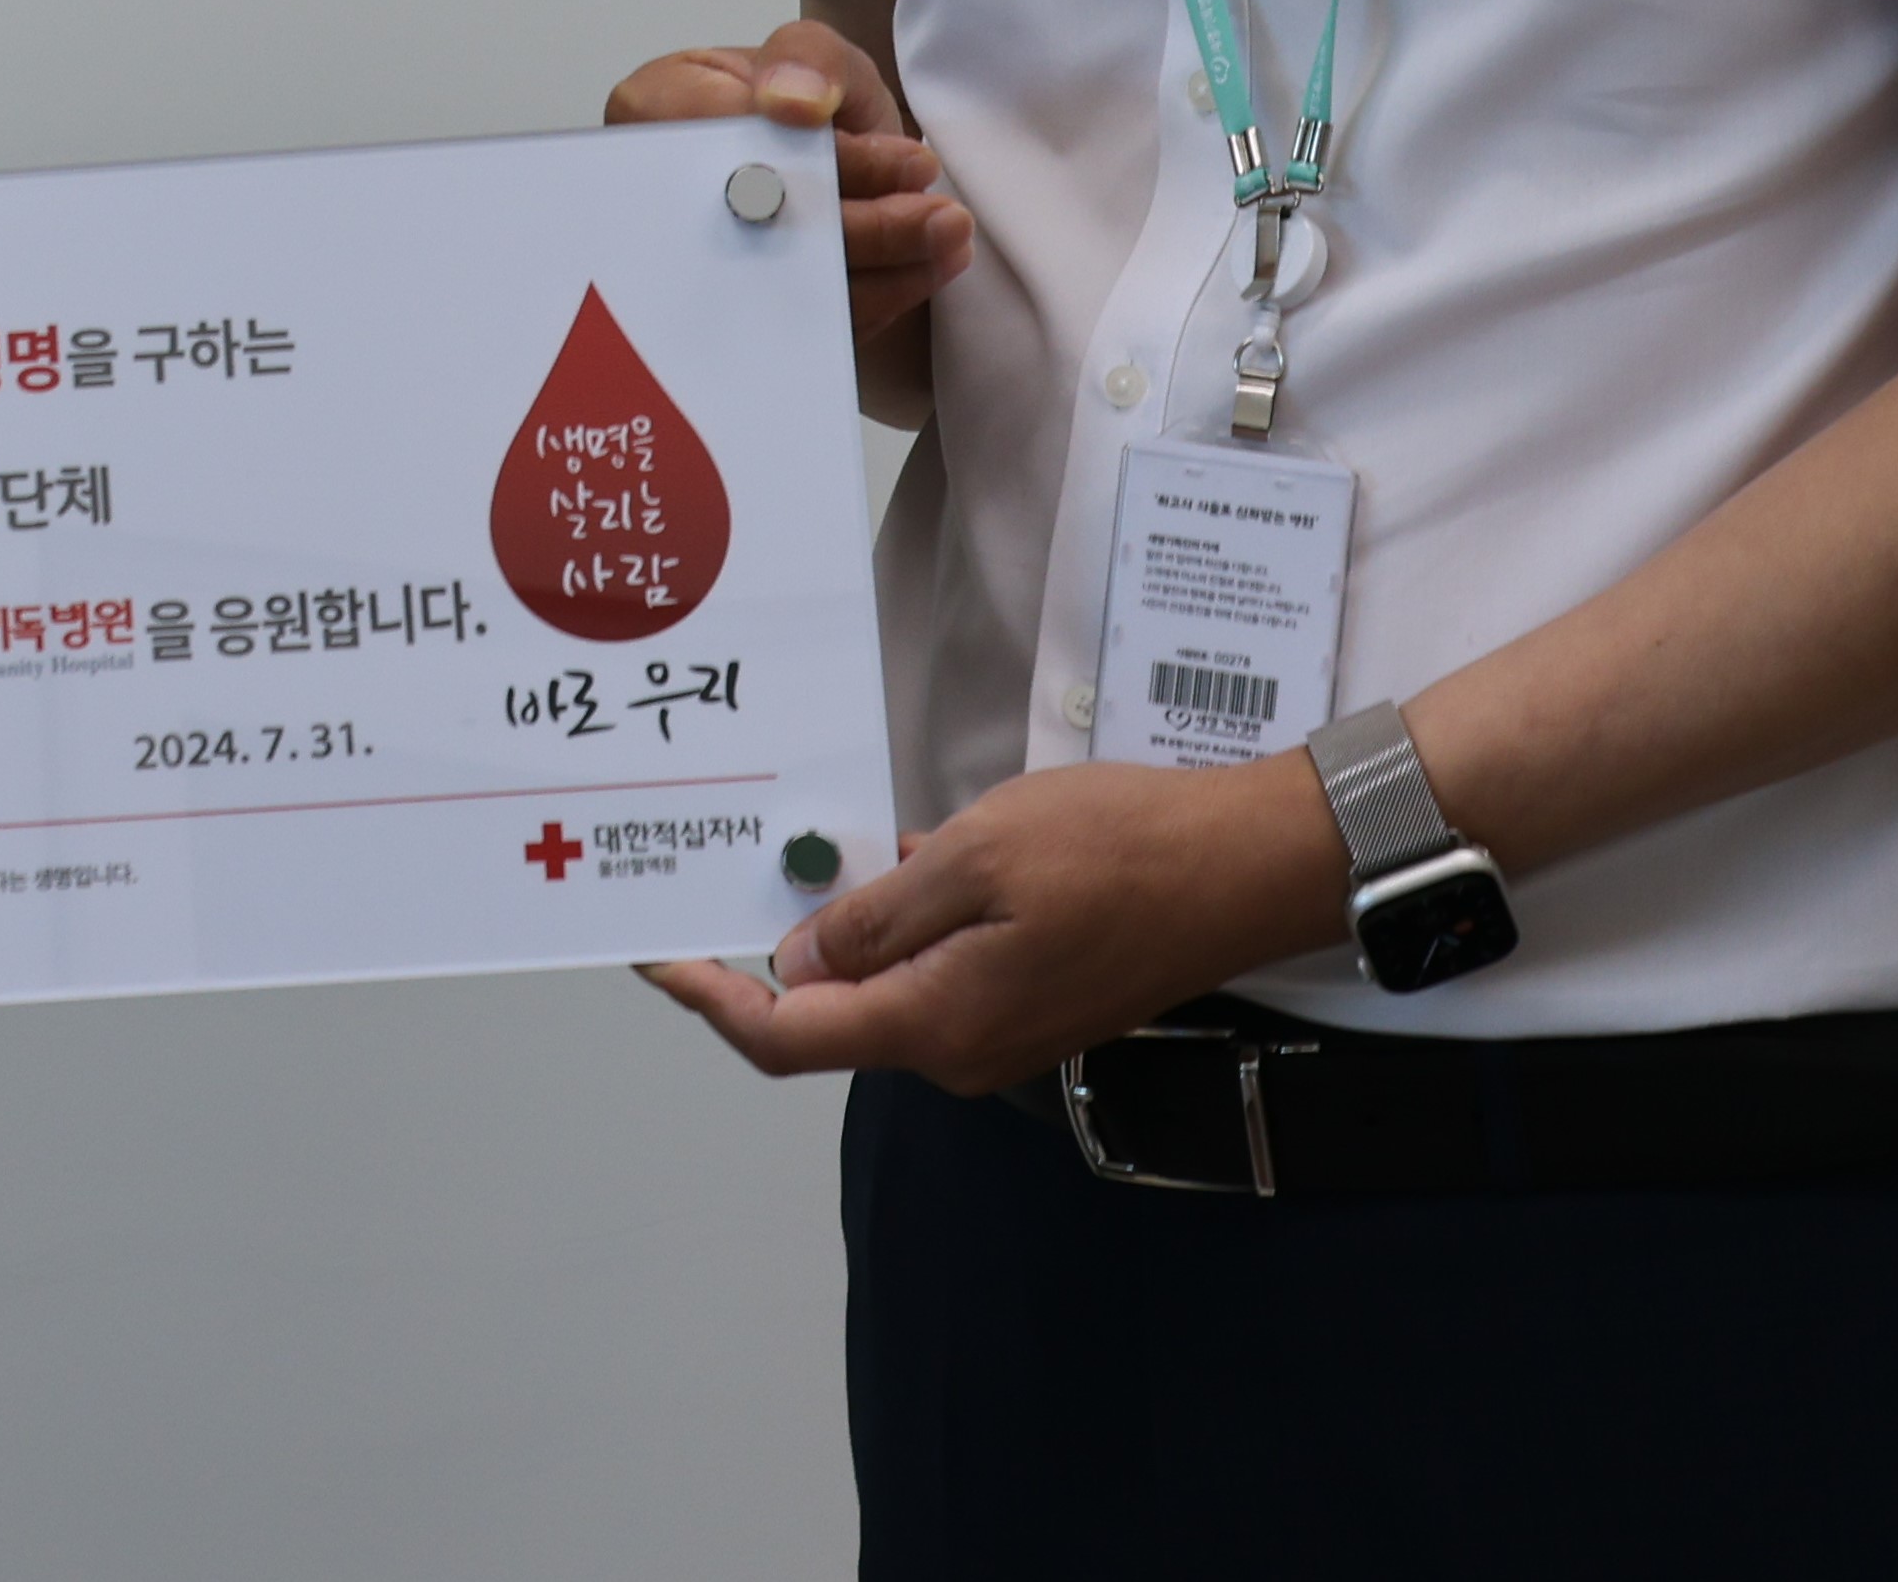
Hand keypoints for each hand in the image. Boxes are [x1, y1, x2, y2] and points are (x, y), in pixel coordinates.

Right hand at [603, 18, 973, 349]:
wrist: (825, 144)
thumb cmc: (807, 95)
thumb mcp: (816, 52)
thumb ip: (807, 58)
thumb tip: (793, 104)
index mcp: (656, 111)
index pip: (736, 146)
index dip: (824, 164)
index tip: (906, 163)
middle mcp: (667, 193)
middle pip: (760, 228)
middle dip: (861, 227)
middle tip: (938, 217)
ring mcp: (706, 255)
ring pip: (788, 285)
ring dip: (882, 270)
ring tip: (947, 239)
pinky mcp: (751, 304)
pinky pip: (807, 321)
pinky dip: (876, 297)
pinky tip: (925, 267)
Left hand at [635, 753, 1338, 1097]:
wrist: (1241, 869)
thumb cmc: (1114, 851)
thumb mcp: (975, 858)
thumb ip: (877, 919)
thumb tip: (800, 965)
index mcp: (933, 1022)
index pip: (786, 1036)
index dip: (710, 999)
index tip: (655, 952)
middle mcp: (956, 1050)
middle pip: (828, 1015)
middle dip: (770, 949)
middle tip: (723, 870)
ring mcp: (997, 1033)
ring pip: (883, 985)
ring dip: (843, 926)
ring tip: (804, 846)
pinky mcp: (1027, 1003)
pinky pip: (933, 971)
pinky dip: (901, 921)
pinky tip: (898, 855)